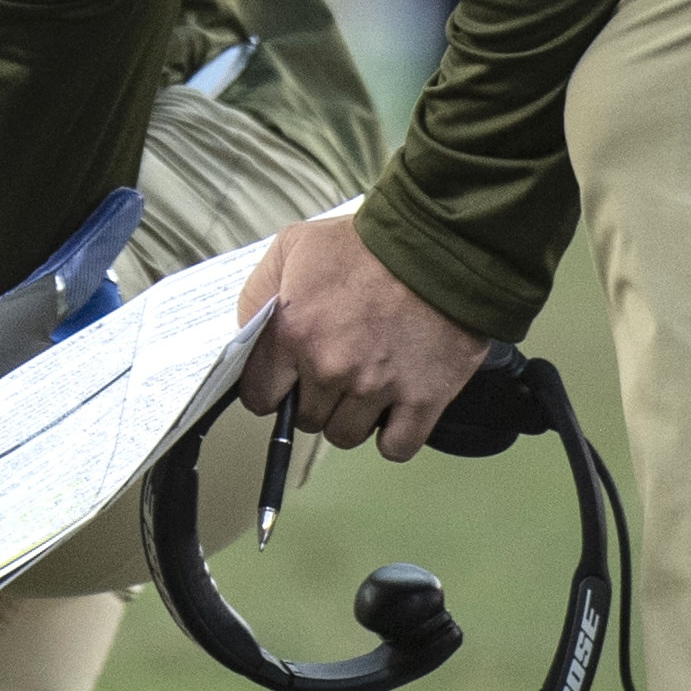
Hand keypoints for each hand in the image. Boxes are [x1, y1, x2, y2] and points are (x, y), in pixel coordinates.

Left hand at [233, 213, 487, 460]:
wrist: (442, 243)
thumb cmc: (371, 243)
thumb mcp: (294, 245)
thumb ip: (260, 291)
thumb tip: (248, 332)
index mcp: (294, 331)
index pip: (260, 396)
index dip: (272, 390)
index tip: (286, 381)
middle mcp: (331, 366)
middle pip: (306, 418)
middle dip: (315, 399)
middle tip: (335, 371)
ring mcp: (377, 387)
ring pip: (346, 435)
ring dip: (352, 417)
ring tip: (366, 385)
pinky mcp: (423, 398)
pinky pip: (396, 447)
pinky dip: (394, 436)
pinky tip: (395, 410)